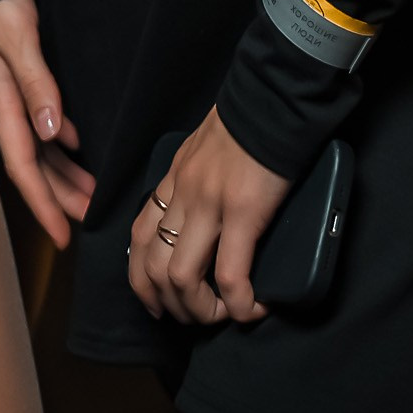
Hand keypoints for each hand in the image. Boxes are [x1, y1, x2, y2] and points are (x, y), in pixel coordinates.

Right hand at [0, 0, 94, 249]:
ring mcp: (8, 95)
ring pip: (37, 148)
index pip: (23, 165)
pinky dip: (59, 145)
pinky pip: (38, 125)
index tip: (63, 235)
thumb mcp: (17, 36)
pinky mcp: (16, 81)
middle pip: (32, 165)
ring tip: (90, 196)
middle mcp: (3, 104)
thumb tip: (52, 132)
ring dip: (62, 175)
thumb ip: (35, 81)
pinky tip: (76, 150)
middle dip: (57, 198)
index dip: (43, 203)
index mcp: (0, 100)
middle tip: (89, 223)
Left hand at [128, 107, 290, 325]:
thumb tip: (205, 212)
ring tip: (225, 313)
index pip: (138, 237)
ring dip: (200, 310)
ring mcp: (208, 203)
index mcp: (175, 179)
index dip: (142, 281)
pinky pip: (230, 275)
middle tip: (197, 316)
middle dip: (171, 306)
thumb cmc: (249, 121)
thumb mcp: (206, 149)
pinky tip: (255, 306)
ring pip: (181, 278)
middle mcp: (183, 194)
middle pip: (152, 268)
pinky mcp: (242, 211)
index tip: (159, 303)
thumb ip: (197, 178)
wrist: (274, 96)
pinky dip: (239, 303)